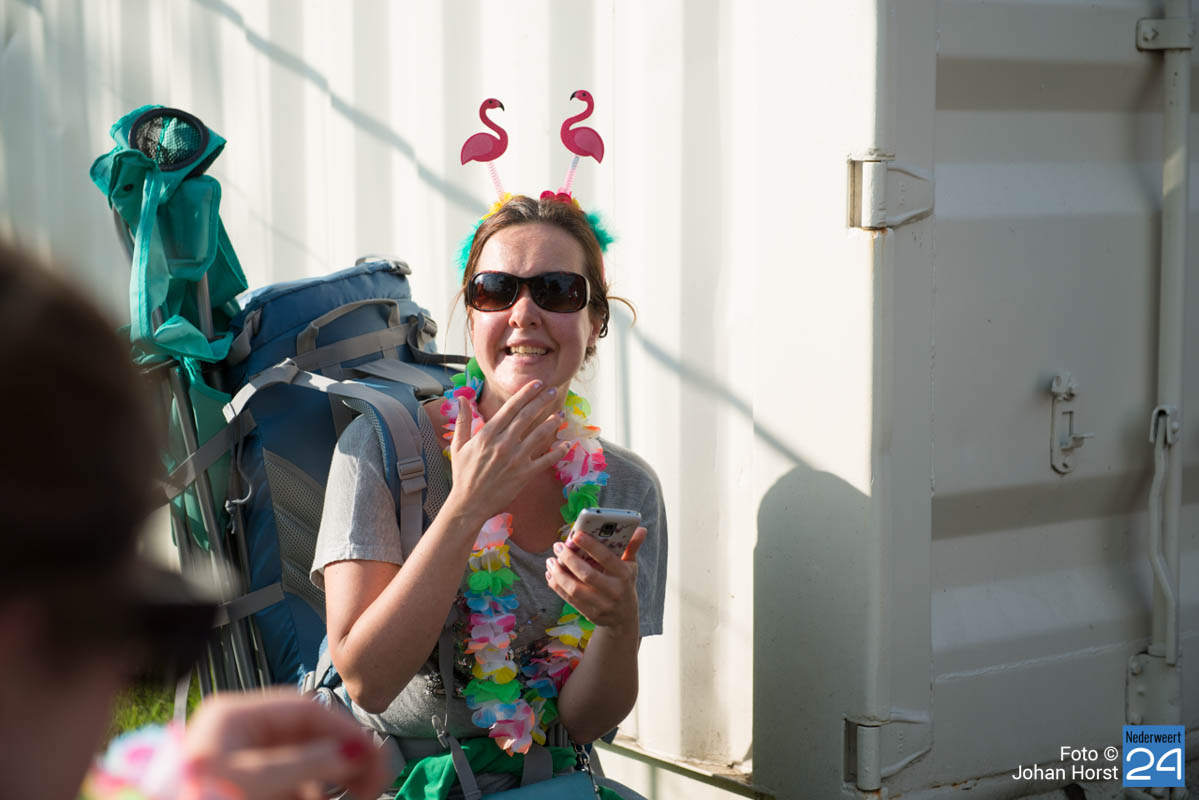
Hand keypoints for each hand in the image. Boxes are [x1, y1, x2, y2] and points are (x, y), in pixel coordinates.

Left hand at [183, 690, 388, 799]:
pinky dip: (310, 792)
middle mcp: (238, 733)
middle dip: (343, 755)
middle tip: (375, 780)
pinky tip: (323, 799)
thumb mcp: (256, 782)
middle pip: (307, 734)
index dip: (343, 729)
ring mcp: (240, 761)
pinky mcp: (245, 785)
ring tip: (355, 794)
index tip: (373, 753)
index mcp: (233, 716)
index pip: (304, 708)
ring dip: (330, 780)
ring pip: (302, 761)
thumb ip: (308, 763)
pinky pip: (289, 782)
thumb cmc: (199, 798)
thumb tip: (356, 751)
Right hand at [446, 382, 567, 526]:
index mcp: (487, 434)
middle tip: (554, 390)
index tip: (537, 383)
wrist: (469, 503)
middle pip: (527, 416)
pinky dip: (558, 452)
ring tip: (561, 414)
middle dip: (542, 401)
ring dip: (552, 422)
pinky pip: (545, 460)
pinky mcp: (525, 474)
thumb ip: (463, 420)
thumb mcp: (458, 445)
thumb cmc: (463, 474)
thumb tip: (461, 399)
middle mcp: (503, 443)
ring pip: (539, 435)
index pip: (511, 408)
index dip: (526, 393)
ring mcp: (516, 458)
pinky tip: (566, 445)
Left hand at [545, 527, 645, 633]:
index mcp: (625, 575)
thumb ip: (632, 547)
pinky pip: (570, 599)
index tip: (575, 535)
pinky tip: (551, 574)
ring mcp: (602, 605)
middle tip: (557, 546)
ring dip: (559, 574)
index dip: (591, 546)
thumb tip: (641, 529)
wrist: (624, 617)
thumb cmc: (625, 583)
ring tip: (551, 561)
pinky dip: (557, 586)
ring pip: (575, 589)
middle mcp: (614, 591)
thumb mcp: (631, 566)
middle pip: (587, 574)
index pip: (607, 558)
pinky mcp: (590, 614)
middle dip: (569, 559)